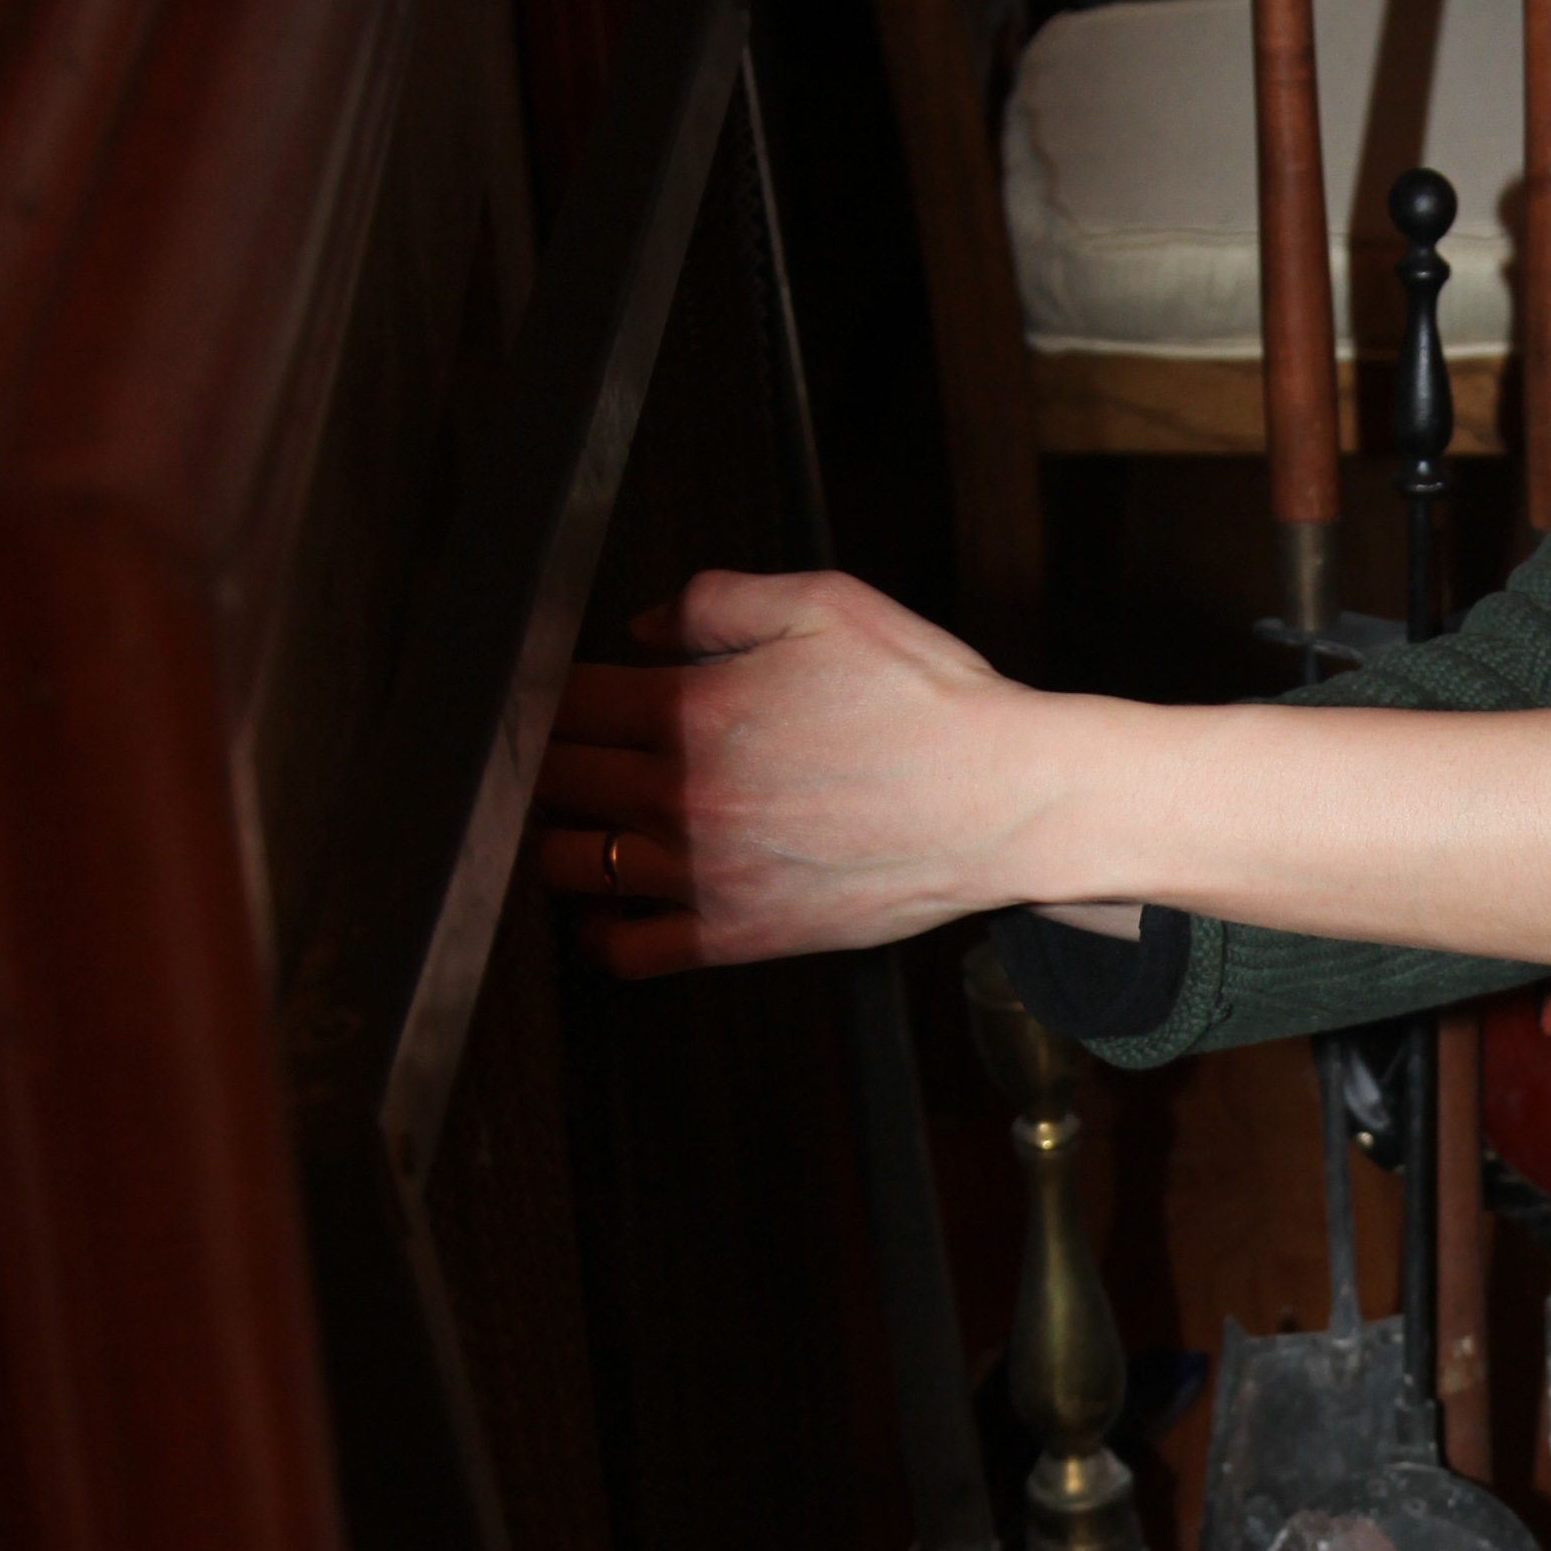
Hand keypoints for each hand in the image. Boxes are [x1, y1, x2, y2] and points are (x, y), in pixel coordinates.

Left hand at [530, 568, 1057, 970]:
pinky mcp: (737, 934)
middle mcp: (682, 796)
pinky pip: (627, 951)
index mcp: (692, 710)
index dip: (552, 686)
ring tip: (575, 820)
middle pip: (553, 778)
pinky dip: (599, 933)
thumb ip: (717, 600)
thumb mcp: (825, 604)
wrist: (1002, 801)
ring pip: (570, 864)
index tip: (561, 689)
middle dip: (548, 756)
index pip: (565, 699)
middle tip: (560, 748)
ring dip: (559, 837)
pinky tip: (606, 910)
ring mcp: (703, 874)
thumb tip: (643, 626)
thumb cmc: (928, 702)